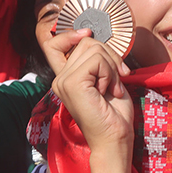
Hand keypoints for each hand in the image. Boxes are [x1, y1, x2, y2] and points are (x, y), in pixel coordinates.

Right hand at [52, 32, 134, 172]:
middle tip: (117, 79)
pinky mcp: (72, 83)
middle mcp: (59, 79)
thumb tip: (94, 37)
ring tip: (112, 88)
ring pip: (93, 48)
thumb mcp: (106, 79)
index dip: (70, 34)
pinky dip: (110, 73)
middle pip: (86, 42)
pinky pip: (97, 60)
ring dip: (112, 66)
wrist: (115, 139)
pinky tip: (109, 91)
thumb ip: (96, 60)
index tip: (88, 33)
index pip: (54, 44)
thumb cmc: (114, 113)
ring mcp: (63, 81)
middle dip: (109, 56)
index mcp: (65, 77)